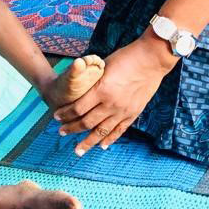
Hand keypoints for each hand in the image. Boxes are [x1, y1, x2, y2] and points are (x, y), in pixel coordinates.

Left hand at [54, 31, 177, 155]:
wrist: (151, 60)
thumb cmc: (126, 58)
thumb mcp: (104, 67)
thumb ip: (94, 80)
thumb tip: (82, 87)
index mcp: (101, 90)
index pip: (78, 108)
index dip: (66, 114)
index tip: (56, 117)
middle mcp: (111, 104)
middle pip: (87, 122)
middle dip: (72, 128)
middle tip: (61, 132)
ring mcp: (123, 111)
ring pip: (102, 132)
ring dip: (88, 142)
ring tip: (78, 150)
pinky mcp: (133, 113)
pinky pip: (119, 130)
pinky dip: (109, 139)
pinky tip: (102, 146)